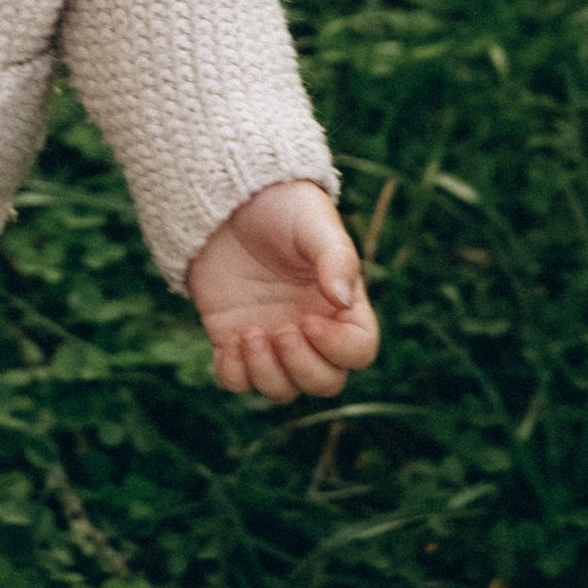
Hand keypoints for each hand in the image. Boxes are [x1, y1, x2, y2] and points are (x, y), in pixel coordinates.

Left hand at [188, 180, 379, 400]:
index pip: (358, 351)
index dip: (339, 349)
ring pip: (282, 389)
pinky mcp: (234, 338)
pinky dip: (235, 374)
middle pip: (325, 382)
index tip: (310, 320)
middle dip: (303, 368)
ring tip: (250, 334)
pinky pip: (238, 380)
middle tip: (282, 331)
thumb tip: (341, 300)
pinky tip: (230, 341)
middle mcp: (310, 330)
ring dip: (268, 374)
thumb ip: (335, 258)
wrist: (230, 197)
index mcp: (340, 306)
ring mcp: (272, 338)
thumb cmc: (283, 206)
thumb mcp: (313, 222)